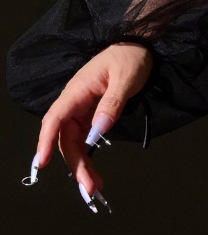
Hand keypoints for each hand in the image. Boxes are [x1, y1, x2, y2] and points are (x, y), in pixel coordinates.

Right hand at [32, 44, 152, 207]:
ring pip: (74, 144)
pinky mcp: (91, 116)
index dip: (46, 141)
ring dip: (81, 166)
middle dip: (75, 164)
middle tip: (89, 187)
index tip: (42, 163)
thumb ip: (112, 105)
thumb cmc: (130, 58)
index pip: (55, 119)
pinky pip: (84, 140)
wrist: (138, 46)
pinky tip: (94, 174)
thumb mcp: (125, 79)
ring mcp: (82, 111)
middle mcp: (74, 103)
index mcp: (77, 92)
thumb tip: (97, 132)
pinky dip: (88, 157)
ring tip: (94, 187)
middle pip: (66, 139)